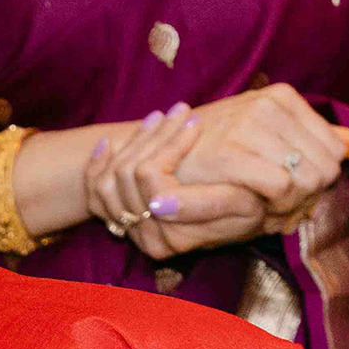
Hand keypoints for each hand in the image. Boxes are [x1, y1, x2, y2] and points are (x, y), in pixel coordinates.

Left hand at [80, 107, 262, 260]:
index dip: (170, 144)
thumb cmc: (253, 207)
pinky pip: (95, 189)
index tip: (195, 121)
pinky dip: (98, 163)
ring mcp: (130, 229)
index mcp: (171, 235)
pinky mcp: (120, 219)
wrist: (250, 215)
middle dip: (155, 135)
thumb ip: (207, 204)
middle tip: (181, 110)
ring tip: (161, 117)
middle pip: (127, 173)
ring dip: (136, 140)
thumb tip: (157, 203)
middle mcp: (146, 238)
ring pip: (111, 176)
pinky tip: (108, 142)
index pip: (149, 177)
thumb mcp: (243, 204)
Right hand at [153, 84, 348, 252]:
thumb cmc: (216, 153)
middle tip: (280, 207)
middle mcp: (270, 104)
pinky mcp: (231, 152)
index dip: (319, 181)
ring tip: (266, 207)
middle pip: (326, 168)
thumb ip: (316, 141)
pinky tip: (256, 208)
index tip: (292, 192)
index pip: (335, 151)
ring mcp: (250, 125)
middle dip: (309, 197)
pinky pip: (282, 187)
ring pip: (308, 180)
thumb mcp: (270, 140)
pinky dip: (275, 206)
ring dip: (291, 206)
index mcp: (283, 97)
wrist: (159, 160)